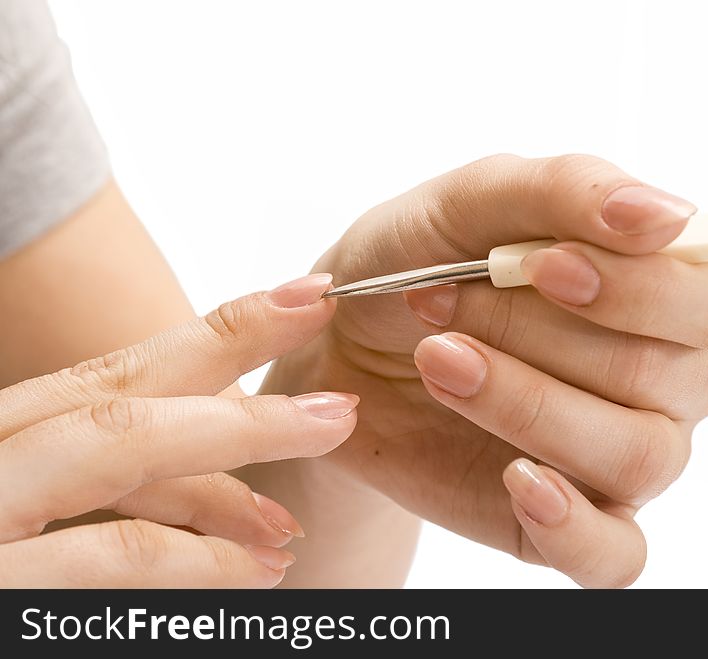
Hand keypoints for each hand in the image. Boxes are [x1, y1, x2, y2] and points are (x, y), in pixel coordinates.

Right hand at [0, 274, 357, 586]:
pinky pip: (101, 558)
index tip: (302, 300)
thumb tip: (234, 488)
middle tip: (330, 364)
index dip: (218, 332)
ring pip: (112, 449)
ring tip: (313, 470)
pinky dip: (186, 558)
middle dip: (237, 363)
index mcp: (6, 434)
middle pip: (117, 387)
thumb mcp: (49, 504)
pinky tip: (248, 570)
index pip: (115, 370)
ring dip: (230, 455)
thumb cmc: (4, 546)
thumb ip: (124, 490)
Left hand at [264, 154, 707, 586]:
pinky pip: (615, 555)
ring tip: (439, 361)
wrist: (345, 346)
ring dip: (530, 406)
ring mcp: (621, 454)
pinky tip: (517, 482)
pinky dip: (573, 526)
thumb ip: (567, 190)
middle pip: (671, 377)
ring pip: (637, 456)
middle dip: (544, 336)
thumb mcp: (471, 200)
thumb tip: (664, 216)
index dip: (644, 288)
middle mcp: (664, 378)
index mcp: (662, 289)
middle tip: (443, 303)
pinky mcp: (573, 521)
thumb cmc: (419, 262)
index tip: (541, 266)